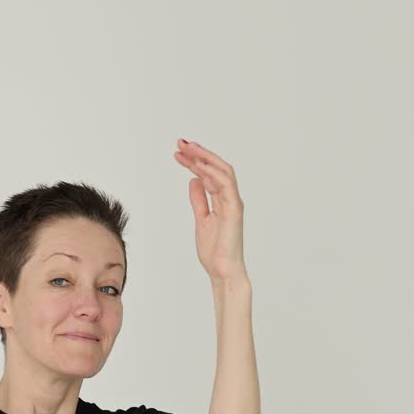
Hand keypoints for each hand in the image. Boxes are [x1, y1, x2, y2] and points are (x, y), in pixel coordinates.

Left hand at [173, 139, 247, 281]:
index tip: (179, 152)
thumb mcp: (201, 219)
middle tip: (181, 143)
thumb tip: (194, 180)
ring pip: (223, 171)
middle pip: (216, 167)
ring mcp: (233, 202)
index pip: (209, 173)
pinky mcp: (234, 210)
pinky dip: (212, 172)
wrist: (222, 270)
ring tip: (188, 149)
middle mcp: (230, 198)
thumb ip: (199, 199)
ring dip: (205, 157)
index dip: (194, 161)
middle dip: (199, 153)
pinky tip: (198, 165)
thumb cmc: (215, 250)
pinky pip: (226, 185)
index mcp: (222, 200)